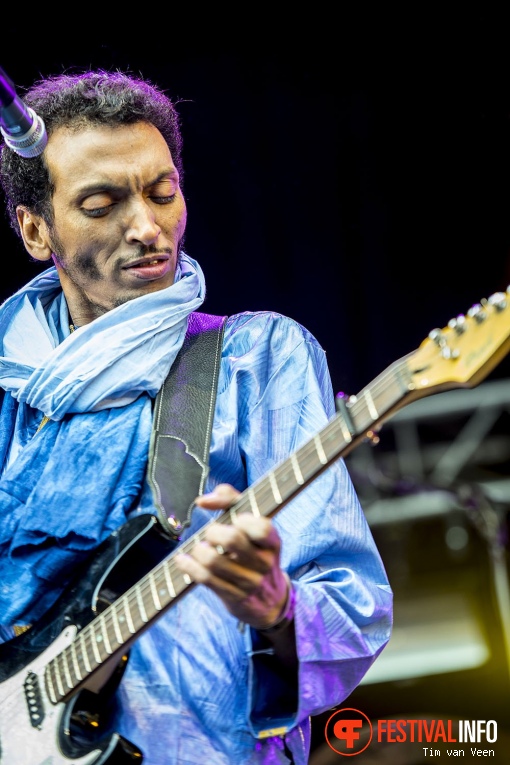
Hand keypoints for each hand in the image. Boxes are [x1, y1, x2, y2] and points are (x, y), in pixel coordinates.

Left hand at [174, 483, 288, 628]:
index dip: (243, 519)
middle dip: (213, 531)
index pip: (261, 527)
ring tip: (199, 548)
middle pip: (231, 539)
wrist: (271, 600)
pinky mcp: (234, 597)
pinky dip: (188, 566)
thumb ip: (232, 501)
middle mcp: (264, 563)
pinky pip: (204, 578)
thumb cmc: (255, 551)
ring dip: (198, 549)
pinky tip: (182, 560)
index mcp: (272, 542)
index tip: (234, 519)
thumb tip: (202, 500)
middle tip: (210, 534)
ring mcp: (250, 582)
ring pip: (213, 560)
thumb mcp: (253, 526)